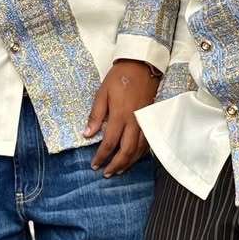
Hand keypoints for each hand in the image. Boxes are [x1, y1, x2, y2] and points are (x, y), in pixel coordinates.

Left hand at [84, 59, 158, 176]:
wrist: (142, 65)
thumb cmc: (119, 78)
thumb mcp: (102, 93)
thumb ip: (96, 115)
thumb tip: (88, 134)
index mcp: (120, 115)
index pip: (110, 143)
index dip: (102, 156)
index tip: (95, 165)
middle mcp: (134, 122)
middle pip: (127, 151)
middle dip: (116, 165)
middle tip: (107, 173)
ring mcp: (145, 121)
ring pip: (139, 149)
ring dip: (129, 162)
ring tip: (119, 170)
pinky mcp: (151, 119)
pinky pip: (148, 142)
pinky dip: (141, 153)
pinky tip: (134, 157)